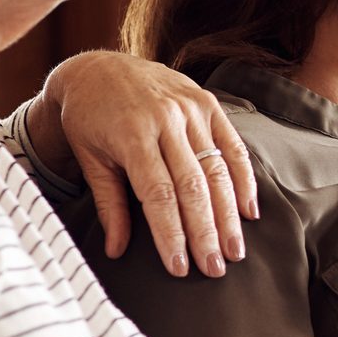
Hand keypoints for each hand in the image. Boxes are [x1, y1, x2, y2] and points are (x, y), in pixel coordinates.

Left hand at [37, 51, 258, 277]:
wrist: (96, 67)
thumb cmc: (88, 118)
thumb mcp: (89, 159)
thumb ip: (108, 204)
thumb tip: (116, 251)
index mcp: (132, 134)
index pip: (158, 195)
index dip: (171, 234)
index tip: (179, 268)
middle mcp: (166, 119)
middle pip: (193, 186)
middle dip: (206, 232)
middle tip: (215, 268)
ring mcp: (190, 108)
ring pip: (216, 169)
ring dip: (229, 214)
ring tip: (234, 250)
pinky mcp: (207, 102)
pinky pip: (232, 145)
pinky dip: (243, 179)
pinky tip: (249, 211)